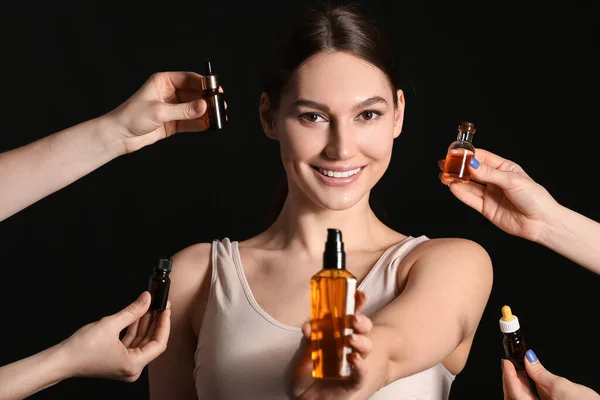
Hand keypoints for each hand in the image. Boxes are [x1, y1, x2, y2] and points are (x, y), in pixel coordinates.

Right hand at [61, 291, 170, 381]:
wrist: (61, 360)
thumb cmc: (81, 349)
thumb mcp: (111, 324)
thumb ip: (133, 311)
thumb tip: (147, 298)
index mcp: (134, 365)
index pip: (159, 343)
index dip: (164, 324)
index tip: (166, 309)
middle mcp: (132, 368)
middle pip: (151, 342)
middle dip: (155, 321)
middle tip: (160, 303)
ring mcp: (125, 365)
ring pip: (142, 341)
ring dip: (145, 323)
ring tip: (150, 305)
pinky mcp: (119, 359)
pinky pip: (132, 342)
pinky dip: (135, 328)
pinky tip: (138, 314)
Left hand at [106, 71, 223, 153]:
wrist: (119, 136)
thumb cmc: (131, 117)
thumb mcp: (159, 111)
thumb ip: (183, 110)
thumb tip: (204, 106)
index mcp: (163, 82)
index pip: (188, 79)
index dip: (203, 83)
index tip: (216, 89)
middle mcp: (169, 93)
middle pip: (194, 94)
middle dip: (207, 99)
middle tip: (220, 105)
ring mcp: (172, 108)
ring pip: (194, 108)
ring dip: (205, 113)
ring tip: (218, 116)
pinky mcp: (172, 122)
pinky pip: (190, 121)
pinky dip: (200, 123)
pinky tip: (209, 125)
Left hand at [292, 290, 372, 399]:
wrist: (303, 399)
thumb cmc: (304, 376)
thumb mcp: (302, 356)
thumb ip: (307, 341)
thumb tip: (308, 326)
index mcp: (334, 335)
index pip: (347, 316)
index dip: (355, 304)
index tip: (359, 293)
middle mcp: (346, 347)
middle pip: (361, 329)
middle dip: (361, 321)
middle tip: (353, 319)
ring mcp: (352, 363)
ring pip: (365, 347)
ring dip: (361, 340)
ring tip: (351, 339)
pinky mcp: (354, 382)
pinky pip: (361, 373)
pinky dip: (360, 366)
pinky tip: (354, 359)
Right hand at [438, 148, 559, 241]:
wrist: (541, 222)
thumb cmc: (534, 198)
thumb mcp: (511, 181)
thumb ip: (489, 174)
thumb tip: (471, 165)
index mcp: (504, 169)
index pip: (482, 157)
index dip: (468, 154)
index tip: (455, 152)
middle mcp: (495, 181)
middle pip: (473, 171)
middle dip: (458, 167)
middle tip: (444, 163)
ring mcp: (490, 194)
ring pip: (469, 185)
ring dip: (456, 180)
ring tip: (444, 175)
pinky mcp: (486, 208)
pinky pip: (470, 199)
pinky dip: (461, 193)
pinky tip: (452, 187)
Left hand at [502, 350, 599, 399]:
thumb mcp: (560, 386)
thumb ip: (540, 373)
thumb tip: (529, 359)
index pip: (515, 392)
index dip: (509, 376)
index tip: (506, 362)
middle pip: (515, 396)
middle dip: (511, 378)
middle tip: (510, 362)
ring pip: (522, 396)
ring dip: (518, 381)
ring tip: (518, 366)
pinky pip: (530, 397)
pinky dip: (527, 386)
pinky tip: (527, 376)